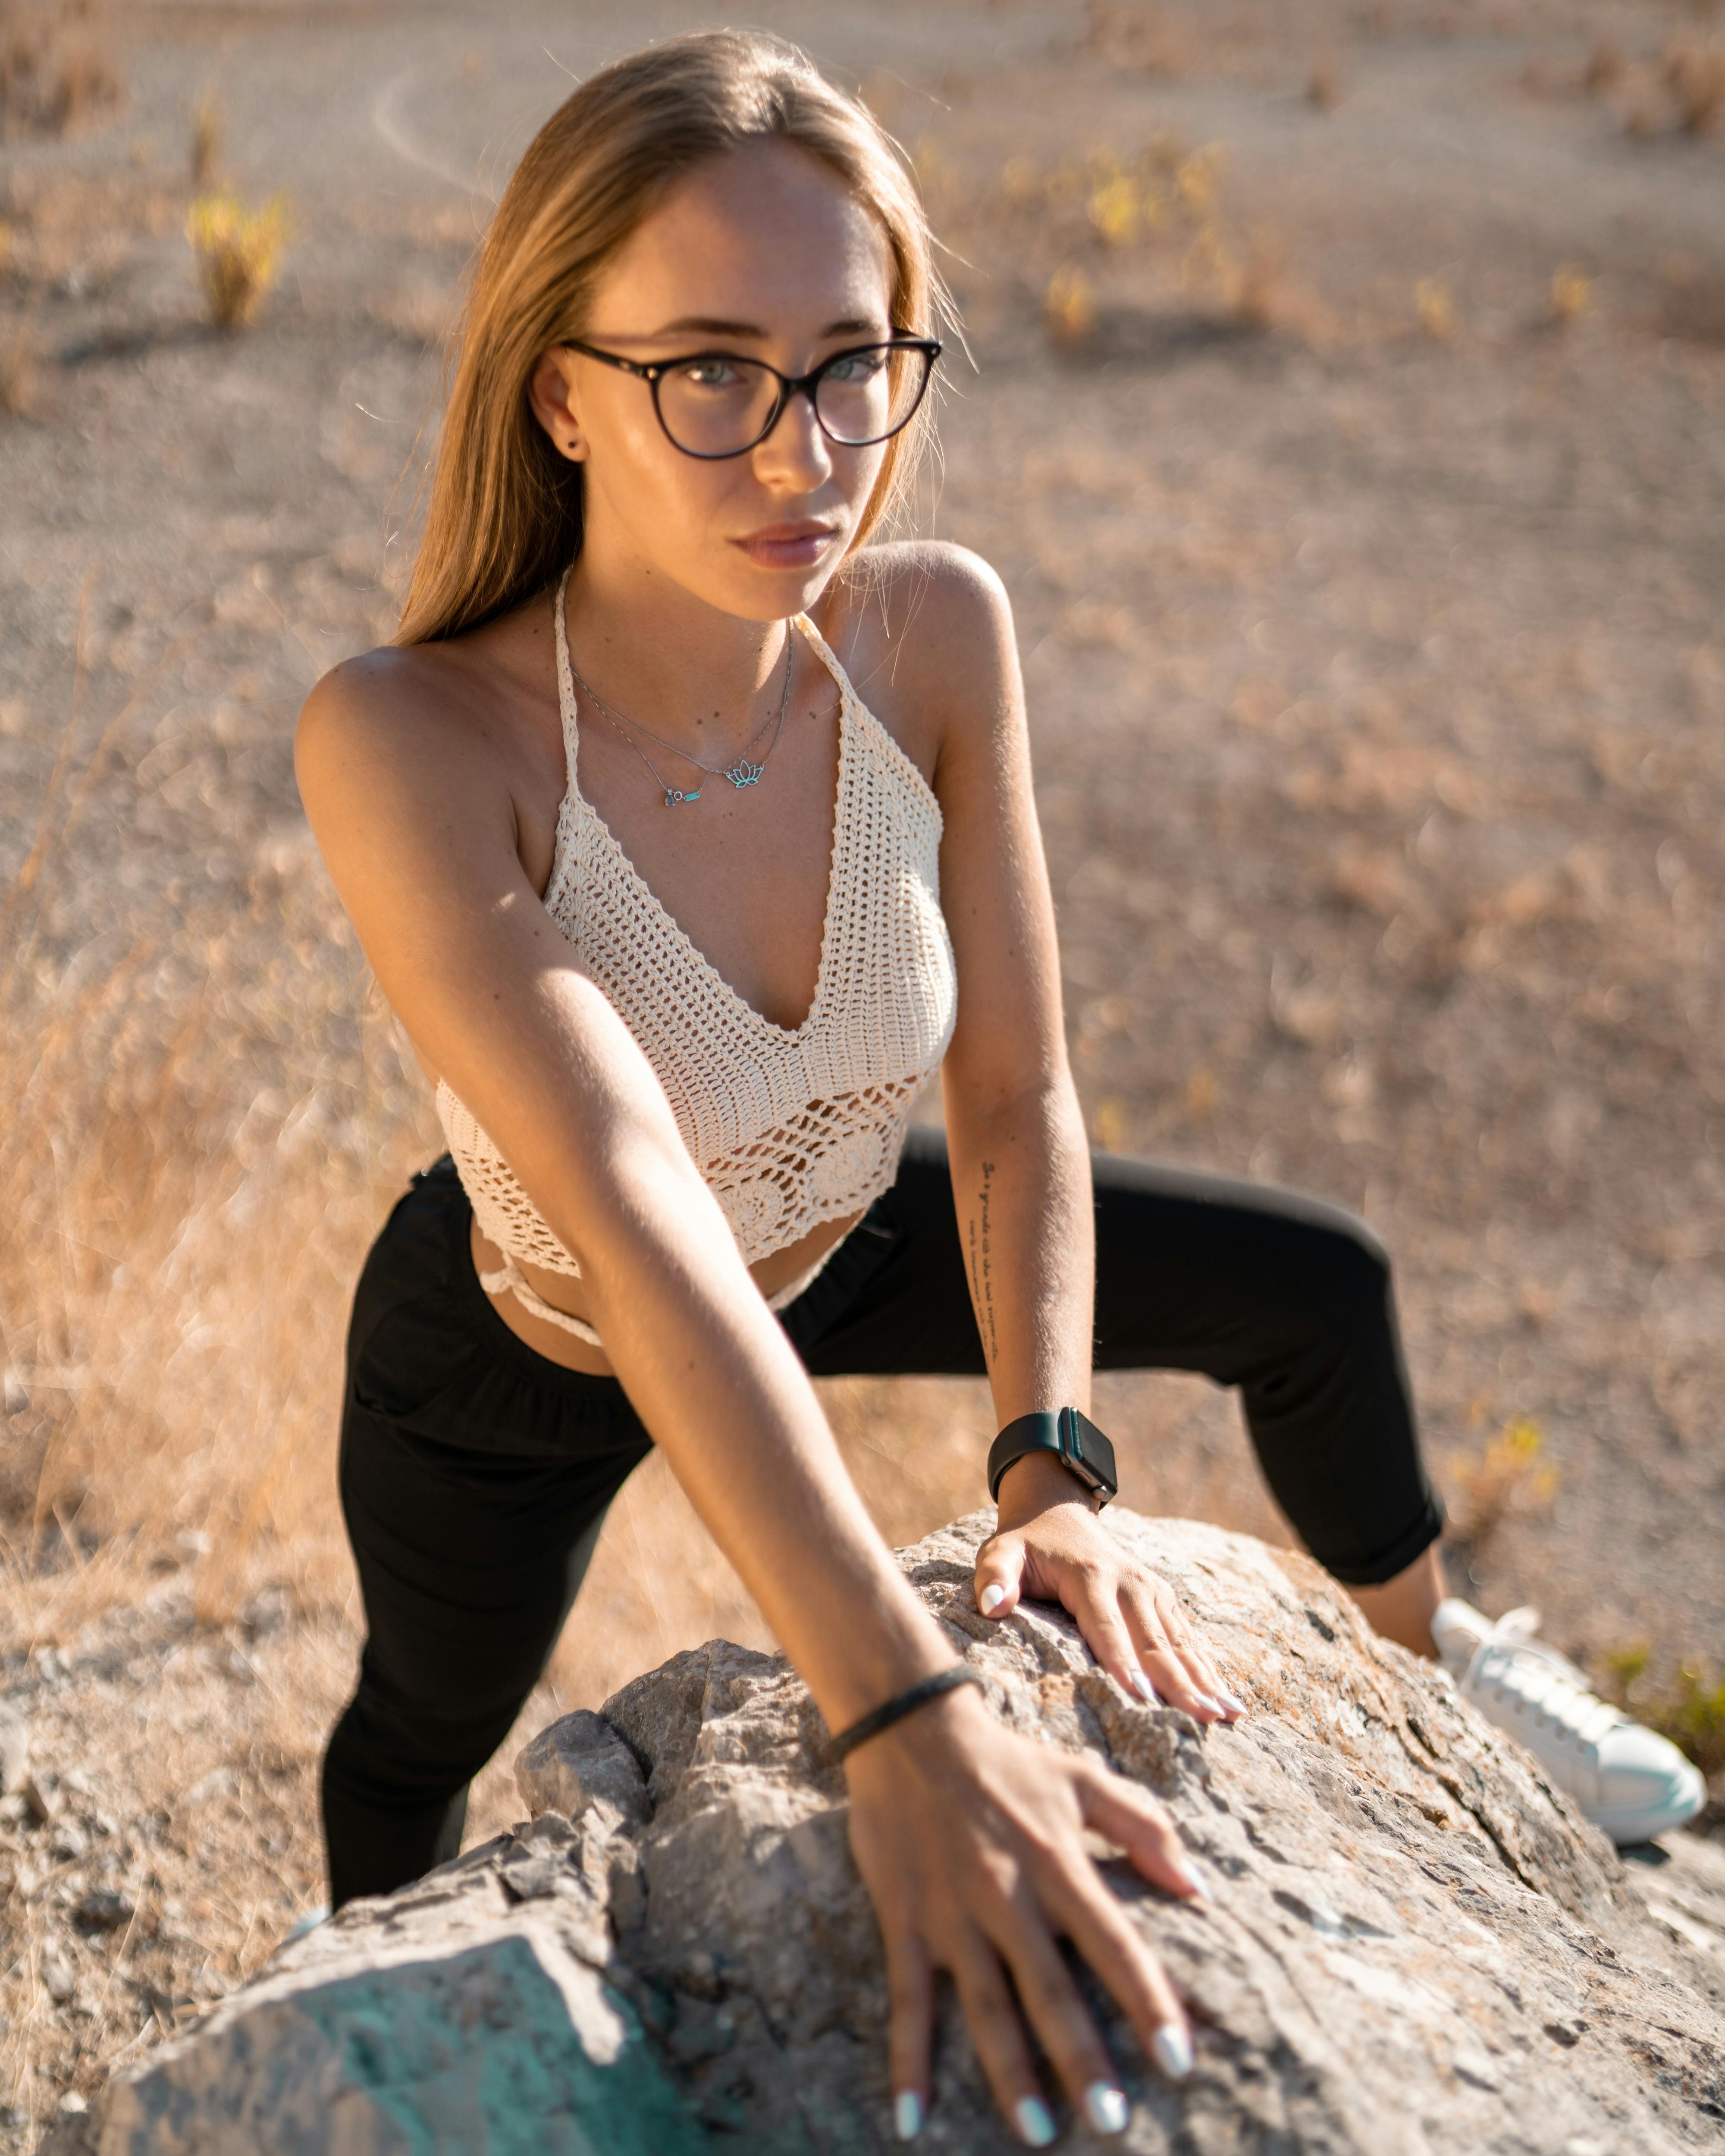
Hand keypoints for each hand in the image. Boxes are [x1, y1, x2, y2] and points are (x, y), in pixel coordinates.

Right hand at [845, 1684, 1205, 2143]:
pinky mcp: (905, 1919)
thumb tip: (1198, 1888)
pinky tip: (911, 2119)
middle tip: (1111, 2124)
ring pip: (986, 2006)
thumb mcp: (1083, 1779)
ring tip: (1036, 2131)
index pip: (1114, 1943)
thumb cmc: (1009, 1760)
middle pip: (1051, 1990)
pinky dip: (908, 2063)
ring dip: (1009, 2073)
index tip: (1179, 2061)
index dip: (1148, 2002)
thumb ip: (1143, 1828)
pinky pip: (907, 2002)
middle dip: (1083, 2060)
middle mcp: (1007, 1895)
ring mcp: (952, 1913)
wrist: (912, 1729)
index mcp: (1057, 1863)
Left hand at [976, 1454, 1245, 1722]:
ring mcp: (1151, 1590)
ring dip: (1204, 1680)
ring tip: (1227, 1716)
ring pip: (1180, 1642)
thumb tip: (993, 1608)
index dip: (1124, 1663)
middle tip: (1202, 1720)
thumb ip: (994, 1577)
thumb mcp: (999, 1552)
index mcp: (1090, 1576)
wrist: (1058, 1510)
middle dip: (1179, 1682)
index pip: (1107, 1627)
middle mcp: (1129, 1583)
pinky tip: (1227, 1700)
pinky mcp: (1162, 1599)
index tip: (1143, 1698)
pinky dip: (1208, 1668)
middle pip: (1154, 1641)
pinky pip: (1187, 1638)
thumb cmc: (1025, 1543)